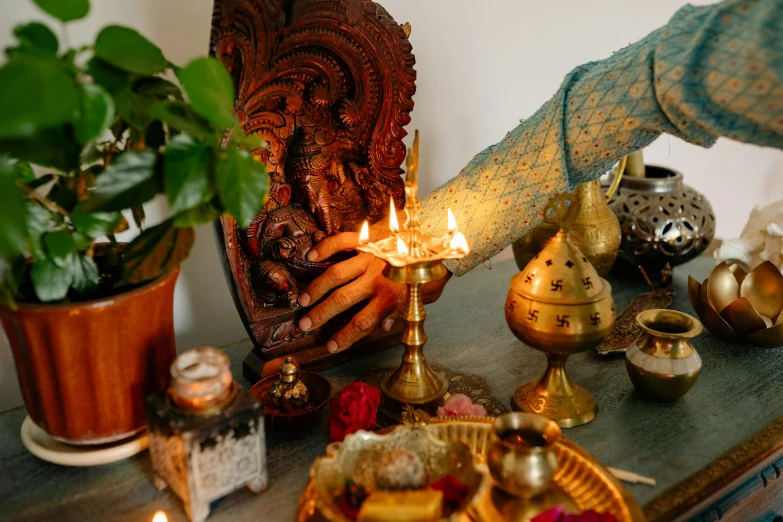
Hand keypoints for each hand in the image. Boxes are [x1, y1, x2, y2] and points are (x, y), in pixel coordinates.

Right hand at [297, 221, 451, 353]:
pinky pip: (342, 241)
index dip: (345, 337)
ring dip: (317, 288)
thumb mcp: (423, 297)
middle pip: (342, 300)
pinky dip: (325, 247)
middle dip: (321, 314)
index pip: (363, 322)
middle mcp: (377, 278)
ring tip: (302, 300)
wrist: (441, 233)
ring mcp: (370, 256)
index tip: (331, 346)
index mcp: (392, 296)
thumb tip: (384, 325)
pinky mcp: (368, 237)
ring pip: (336, 275)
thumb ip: (402, 311)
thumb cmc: (432, 268)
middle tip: (304, 324)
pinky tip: (310, 255)